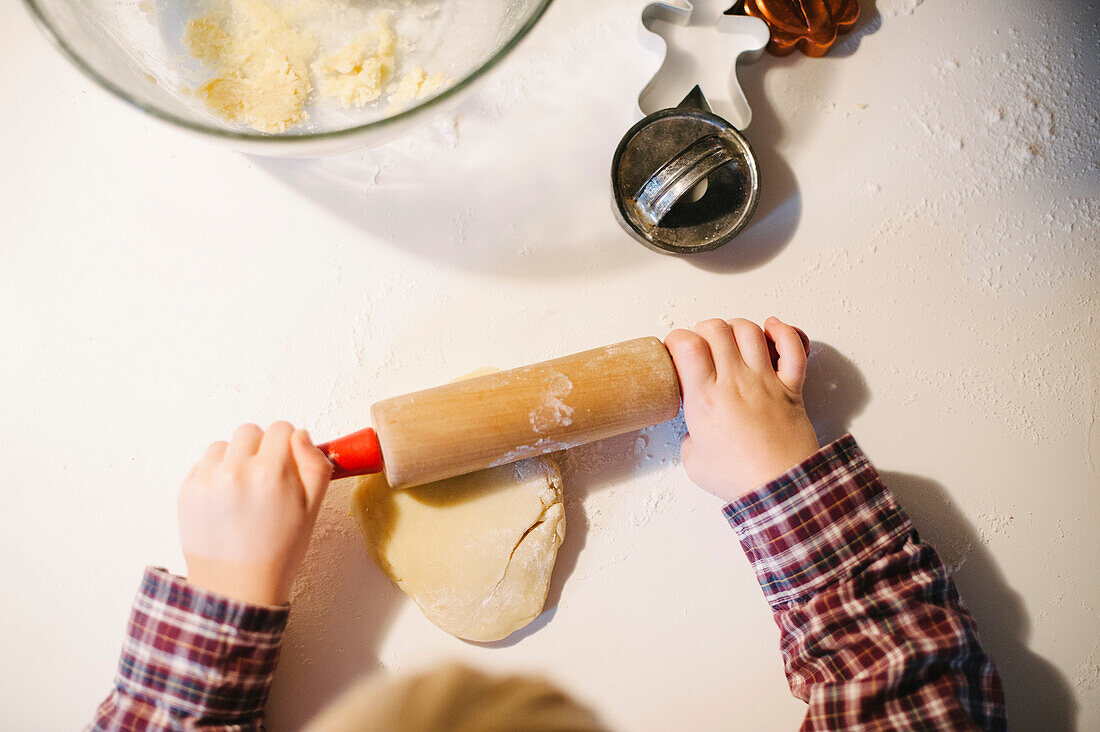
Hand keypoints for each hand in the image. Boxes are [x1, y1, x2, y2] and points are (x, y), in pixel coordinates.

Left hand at [178, 422, 331, 605]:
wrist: (237, 588)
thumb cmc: (278, 553)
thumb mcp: (312, 510)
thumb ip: (315, 466)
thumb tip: (301, 436)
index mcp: (271, 473)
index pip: (281, 428)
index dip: (289, 446)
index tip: (288, 465)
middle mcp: (235, 470)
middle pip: (250, 431)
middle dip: (262, 448)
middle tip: (267, 479)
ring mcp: (206, 480)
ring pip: (224, 445)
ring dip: (235, 459)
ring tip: (244, 491)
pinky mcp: (186, 491)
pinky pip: (203, 464)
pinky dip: (215, 474)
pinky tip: (227, 501)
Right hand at [665, 317, 819, 502]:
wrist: (780, 489)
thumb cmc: (741, 478)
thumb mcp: (694, 461)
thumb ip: (691, 437)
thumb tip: (697, 430)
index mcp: (705, 400)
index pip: (687, 345)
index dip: (677, 339)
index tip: (675, 350)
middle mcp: (735, 383)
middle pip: (716, 329)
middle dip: (703, 330)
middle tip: (701, 346)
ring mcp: (765, 381)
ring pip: (750, 331)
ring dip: (736, 328)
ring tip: (731, 339)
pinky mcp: (791, 387)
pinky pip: (793, 347)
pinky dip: (784, 331)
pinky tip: (772, 328)